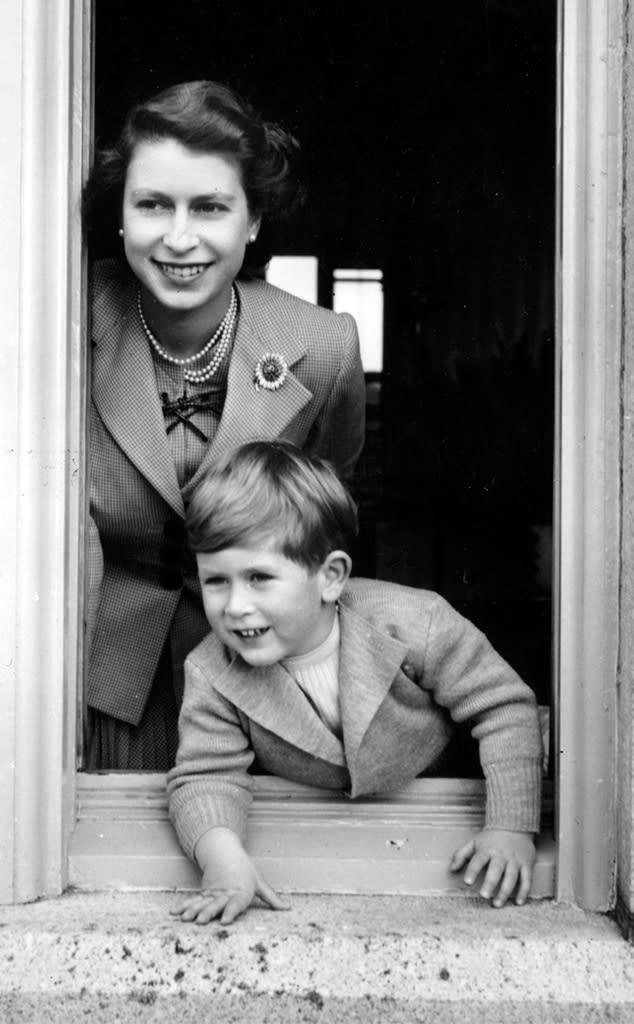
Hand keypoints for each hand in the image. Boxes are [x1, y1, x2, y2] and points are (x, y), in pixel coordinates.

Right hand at [170, 827, 289, 924]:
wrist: (226, 853)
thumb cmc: (246, 871)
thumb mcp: (260, 882)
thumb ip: (271, 898)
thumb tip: (288, 908)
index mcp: (241, 891)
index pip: (236, 903)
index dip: (231, 912)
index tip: (225, 921)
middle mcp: (225, 893)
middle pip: (216, 904)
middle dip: (208, 913)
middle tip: (200, 922)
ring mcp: (213, 893)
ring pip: (202, 902)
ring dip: (193, 910)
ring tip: (184, 919)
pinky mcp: (204, 893)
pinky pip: (193, 900)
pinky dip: (184, 906)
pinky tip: (174, 913)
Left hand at [450, 828, 535, 907]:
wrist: (514, 825)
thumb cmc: (491, 838)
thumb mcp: (474, 842)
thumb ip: (461, 855)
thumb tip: (451, 869)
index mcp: (487, 850)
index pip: (478, 860)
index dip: (472, 870)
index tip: (467, 882)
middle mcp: (501, 856)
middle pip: (496, 870)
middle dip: (490, 883)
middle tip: (484, 896)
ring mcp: (515, 860)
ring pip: (511, 877)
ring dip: (505, 891)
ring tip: (497, 904)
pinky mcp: (526, 865)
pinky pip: (527, 879)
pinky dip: (524, 891)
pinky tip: (518, 902)